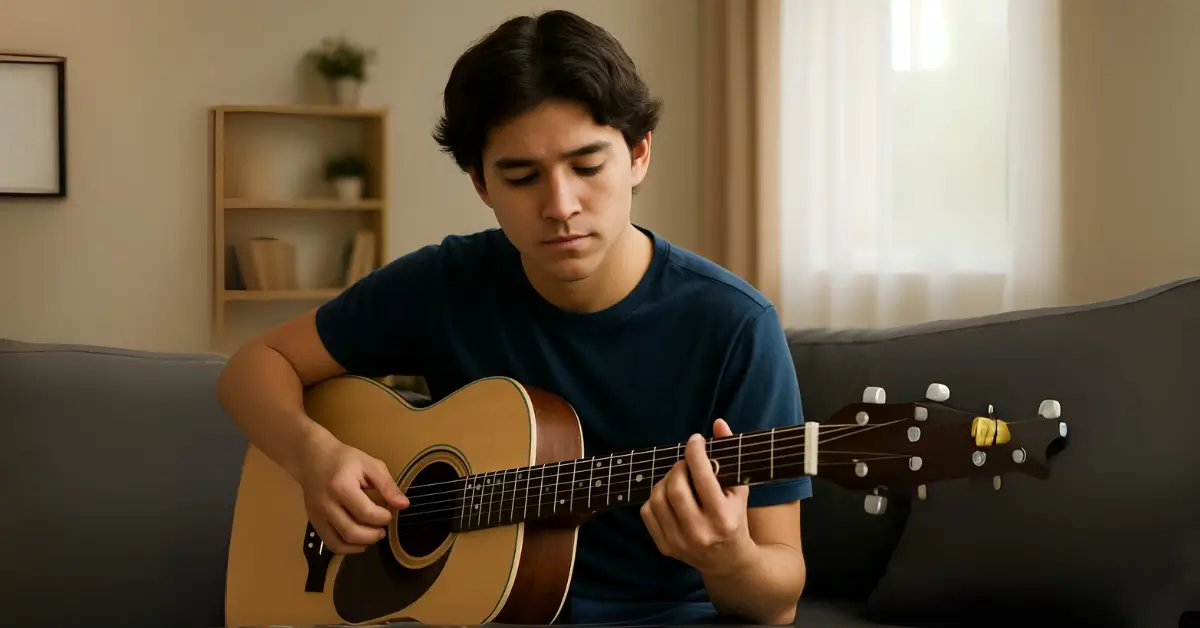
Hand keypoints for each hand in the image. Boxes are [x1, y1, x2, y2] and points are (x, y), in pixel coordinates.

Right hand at [297, 432, 408, 553]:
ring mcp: (317, 516)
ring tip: (372, 535)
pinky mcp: (314, 522)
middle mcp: (326, 504)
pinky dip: (346, 548)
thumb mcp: (370, 465)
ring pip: (340, 543)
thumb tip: (403, 505)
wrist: (313, 459)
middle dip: (373, 535)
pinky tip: (358, 541)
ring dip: (361, 544)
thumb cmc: (344, 460)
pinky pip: (330, 544)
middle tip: (382, 529)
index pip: (366, 513)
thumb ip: (387, 485)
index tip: (389, 513)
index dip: (383, 518)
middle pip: (352, 532)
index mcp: (341, 487)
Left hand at [640, 418, 754, 575]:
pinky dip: (656, 497)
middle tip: (685, 462)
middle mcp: (700, 532)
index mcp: (723, 518)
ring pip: (658, 498)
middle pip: (675, 488)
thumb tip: (719, 424)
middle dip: (678, 467)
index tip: (695, 440)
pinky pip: (648, 511)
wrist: (728, 560)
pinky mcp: (665, 547)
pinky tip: (670, 496)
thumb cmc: (734, 518)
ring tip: (678, 478)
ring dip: (665, 480)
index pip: (702, 477)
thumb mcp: (739, 488)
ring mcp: (680, 542)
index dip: (695, 452)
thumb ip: (729, 454)